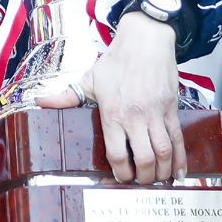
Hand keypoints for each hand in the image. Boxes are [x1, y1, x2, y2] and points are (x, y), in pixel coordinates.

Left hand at [36, 11, 186, 183]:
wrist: (146, 39)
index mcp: (112, 114)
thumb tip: (40, 102)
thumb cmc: (117, 60)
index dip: (121, 173)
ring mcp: (156, 114)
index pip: (118, 154)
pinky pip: (179, 139)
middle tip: (141, 182)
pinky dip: (181, 159)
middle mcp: (135, 117)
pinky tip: (179, 172)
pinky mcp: (171, 108)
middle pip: (144, 159)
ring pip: (164, 152)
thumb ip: (65, 97)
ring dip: (162, 172)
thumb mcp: (88, 79)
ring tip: (158, 180)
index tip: (121, 178)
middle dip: (143, 177)